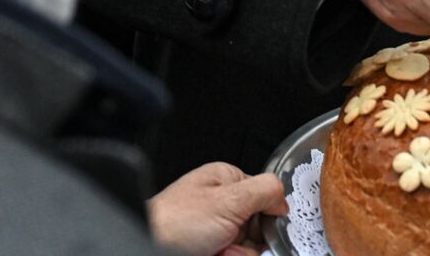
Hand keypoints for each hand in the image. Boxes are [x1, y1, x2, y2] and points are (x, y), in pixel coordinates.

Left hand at [148, 162, 286, 255]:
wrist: (145, 248)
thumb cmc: (173, 222)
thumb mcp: (228, 200)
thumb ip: (264, 190)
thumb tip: (284, 198)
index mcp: (226, 181)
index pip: (265, 196)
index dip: (268, 216)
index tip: (264, 228)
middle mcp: (220, 205)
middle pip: (257, 228)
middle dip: (249, 243)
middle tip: (229, 243)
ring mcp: (213, 232)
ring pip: (247, 249)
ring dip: (238, 254)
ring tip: (218, 253)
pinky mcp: (210, 251)